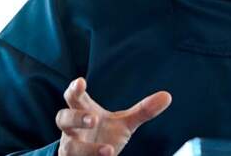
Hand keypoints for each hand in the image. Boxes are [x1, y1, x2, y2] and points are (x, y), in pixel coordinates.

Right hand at [56, 77, 171, 155]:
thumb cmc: (105, 134)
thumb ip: (143, 110)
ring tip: (108, 151)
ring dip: (86, 149)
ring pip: (69, 148)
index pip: (74, 96)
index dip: (74, 89)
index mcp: (84, 111)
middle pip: (62, 118)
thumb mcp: (125, 123)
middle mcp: (72, 130)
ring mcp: (70, 149)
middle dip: (75, 117)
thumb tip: (168, 96)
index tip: (81, 82)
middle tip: (94, 118)